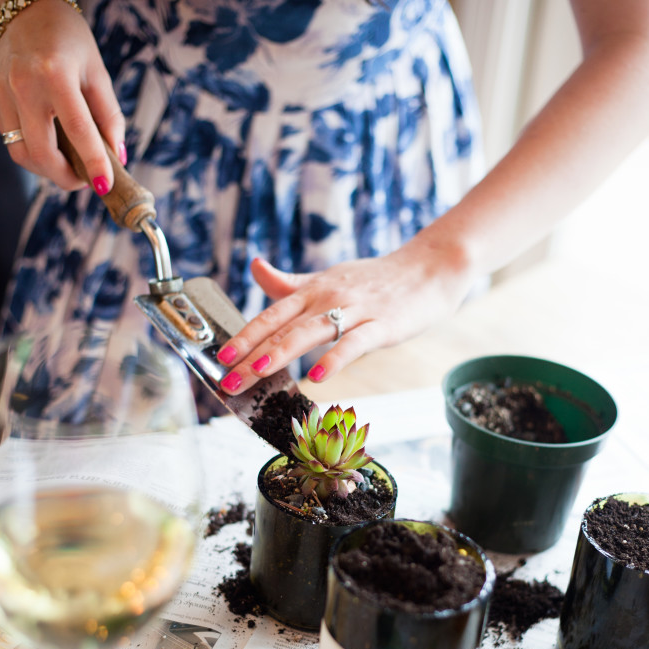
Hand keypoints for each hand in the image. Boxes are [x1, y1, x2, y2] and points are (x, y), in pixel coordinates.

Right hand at [0, 0, 124, 191]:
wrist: (25, 9)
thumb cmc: (68, 40)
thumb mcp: (98, 72)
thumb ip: (109, 117)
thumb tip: (117, 157)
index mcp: (55, 74)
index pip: (77, 130)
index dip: (93, 164)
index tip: (105, 186)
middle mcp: (22, 84)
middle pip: (41, 154)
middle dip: (66, 178)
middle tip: (85, 179)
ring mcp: (1, 93)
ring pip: (21, 154)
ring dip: (48, 168)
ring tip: (68, 162)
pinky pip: (11, 139)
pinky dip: (32, 149)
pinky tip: (48, 139)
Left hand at [216, 238, 468, 394]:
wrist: (429, 269)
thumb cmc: (377, 280)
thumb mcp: (328, 279)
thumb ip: (290, 282)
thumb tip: (254, 268)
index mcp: (312, 291)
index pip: (271, 315)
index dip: (244, 336)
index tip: (220, 357)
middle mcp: (328, 298)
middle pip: (283, 328)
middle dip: (252, 354)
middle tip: (228, 379)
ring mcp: (355, 310)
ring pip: (312, 332)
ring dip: (282, 352)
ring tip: (258, 371)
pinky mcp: (382, 324)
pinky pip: (354, 343)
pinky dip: (334, 359)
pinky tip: (316, 376)